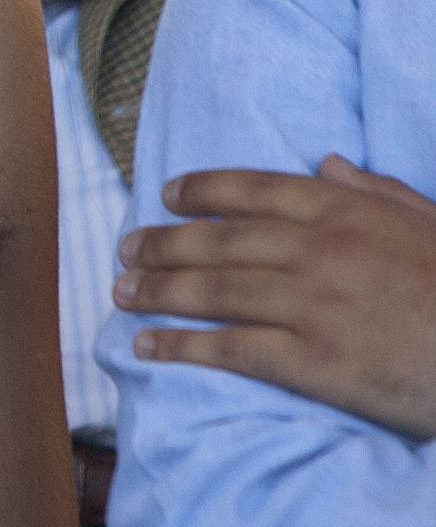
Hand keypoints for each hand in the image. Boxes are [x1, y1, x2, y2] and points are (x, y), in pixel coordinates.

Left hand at [118, 157, 435, 438]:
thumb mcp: (431, 223)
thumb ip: (375, 192)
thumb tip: (326, 162)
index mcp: (350, 213)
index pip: (256, 190)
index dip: (202, 191)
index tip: (166, 195)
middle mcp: (322, 252)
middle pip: (220, 241)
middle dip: (163, 243)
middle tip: (125, 249)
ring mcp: (315, 307)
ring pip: (214, 290)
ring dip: (158, 290)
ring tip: (121, 292)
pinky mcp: (315, 364)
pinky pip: (231, 349)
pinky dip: (181, 345)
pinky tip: (147, 345)